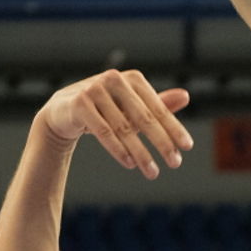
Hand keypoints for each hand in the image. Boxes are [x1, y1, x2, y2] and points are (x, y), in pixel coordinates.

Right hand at [37, 68, 191, 179]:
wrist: (63, 111)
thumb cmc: (104, 109)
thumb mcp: (131, 107)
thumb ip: (157, 104)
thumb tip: (186, 96)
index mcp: (133, 79)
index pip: (157, 107)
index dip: (174, 128)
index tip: (187, 147)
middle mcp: (114, 80)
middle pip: (144, 117)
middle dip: (161, 143)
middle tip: (175, 163)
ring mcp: (95, 90)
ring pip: (124, 128)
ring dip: (141, 153)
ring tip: (153, 172)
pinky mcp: (79, 104)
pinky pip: (103, 131)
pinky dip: (118, 149)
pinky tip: (131, 163)